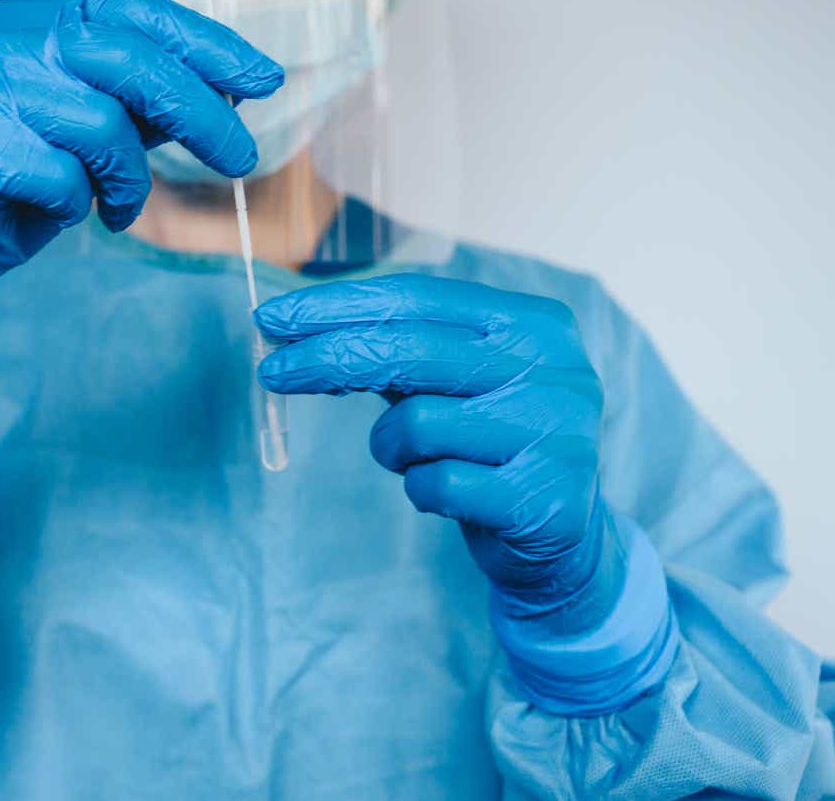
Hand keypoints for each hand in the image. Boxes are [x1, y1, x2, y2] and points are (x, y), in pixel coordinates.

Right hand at [0, 0, 283, 330]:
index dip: (202, 42)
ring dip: (127, 179)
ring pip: (98, 121)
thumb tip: (222, 91)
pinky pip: (61, 176)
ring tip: (117, 208)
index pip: (126, 10)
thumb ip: (131, 105)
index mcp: (18, 22)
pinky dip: (77, 205)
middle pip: (124, 58)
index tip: (261, 78)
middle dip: (199, 112)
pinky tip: (61, 215)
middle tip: (240, 159)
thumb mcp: (77, 138)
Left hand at [255, 272, 609, 611]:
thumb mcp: (451, 383)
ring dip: (391, 448)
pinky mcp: (543, 497)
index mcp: (533, 322)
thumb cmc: (489, 444)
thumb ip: (395, 351)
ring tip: (416, 459)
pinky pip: (437, 484)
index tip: (274, 318)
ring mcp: (556, 433)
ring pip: (417, 423)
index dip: (338, 305)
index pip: (418, 297)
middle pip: (410, 349)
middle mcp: (555, 368)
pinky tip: (448, 492)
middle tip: (270, 373)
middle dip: (326, 359)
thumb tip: (296, 332)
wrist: (563, 536)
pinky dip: (421, 490)